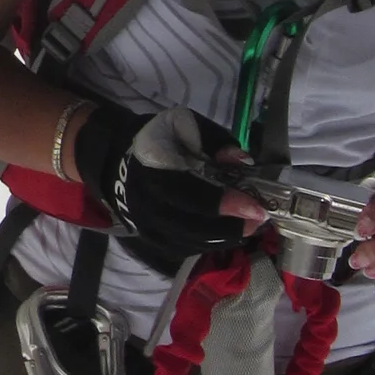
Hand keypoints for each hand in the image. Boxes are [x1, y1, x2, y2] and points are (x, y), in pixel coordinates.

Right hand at [73, 104, 250, 274]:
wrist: (115, 159)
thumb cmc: (156, 139)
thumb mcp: (185, 125)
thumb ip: (214, 141)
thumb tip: (241, 161)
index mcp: (154, 174)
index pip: (192, 196)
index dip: (225, 204)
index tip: (257, 207)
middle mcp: (147, 207)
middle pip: (195, 228)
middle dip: (232, 227)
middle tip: (259, 219)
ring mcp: (147, 228)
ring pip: (192, 243)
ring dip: (224, 238)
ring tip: (249, 226)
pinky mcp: (150, 239)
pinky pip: (184, 248)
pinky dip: (209, 243)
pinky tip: (226, 233)